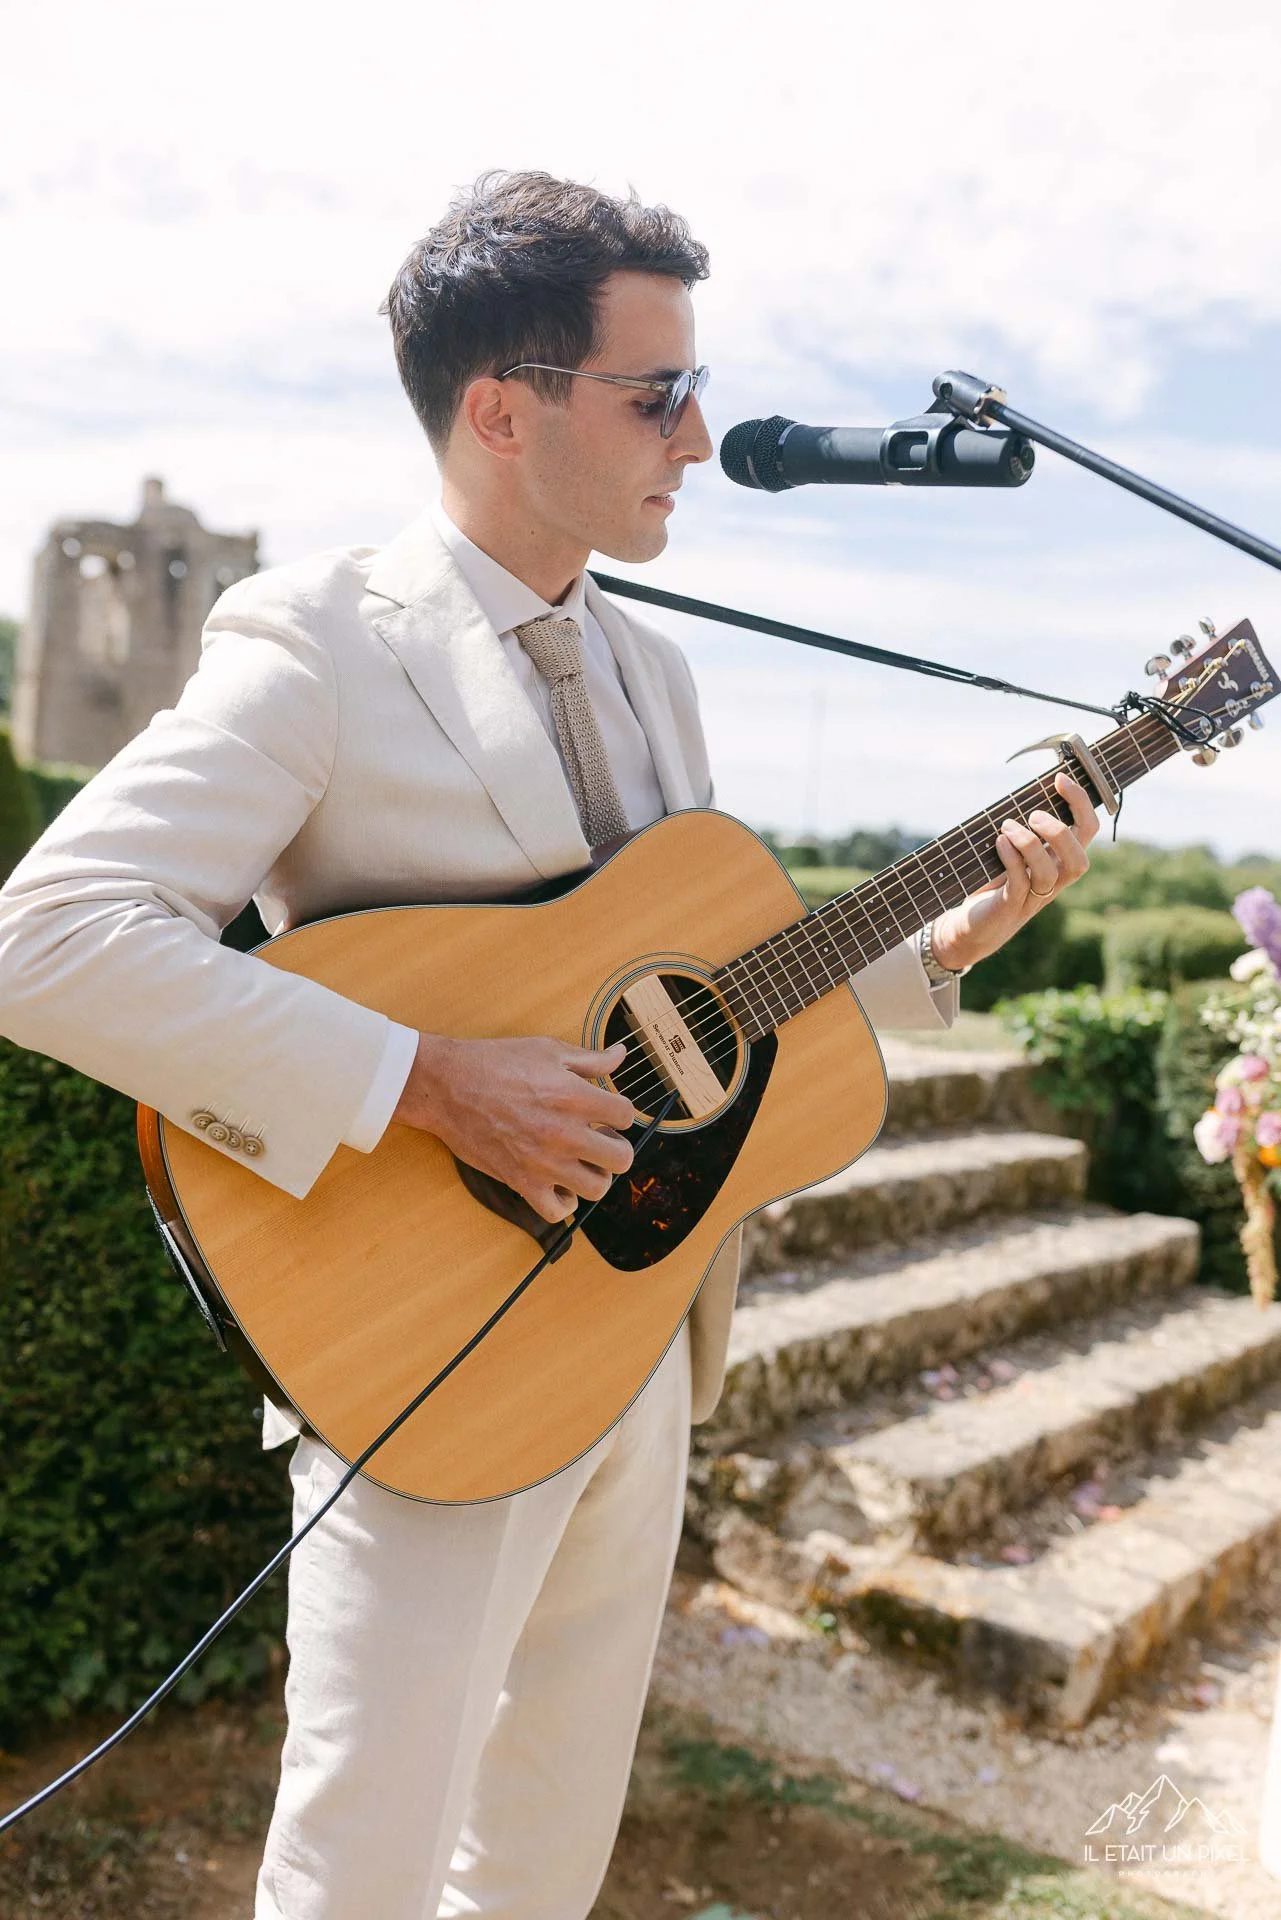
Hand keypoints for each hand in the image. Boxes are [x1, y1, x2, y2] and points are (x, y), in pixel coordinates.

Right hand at [391, 1033, 634, 1223]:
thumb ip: (590, 1060)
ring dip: (594, 1175)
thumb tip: (620, 1056)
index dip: (620, 1112)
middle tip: (599, 1138)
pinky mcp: (521, 1182)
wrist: (448, 1085)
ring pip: (597, 1188)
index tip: (606, 1112)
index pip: (627, 1116)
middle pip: (622, 1159)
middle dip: (615, 1147)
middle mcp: (565, 1133)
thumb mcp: (547, 1050)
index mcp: (575, 1097)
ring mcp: (544, 1162)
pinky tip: (558, 1184)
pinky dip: (563, 1202)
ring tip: (580, 1161)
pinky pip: (558, 1211)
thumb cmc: (495, 1063)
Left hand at [930, 770, 1099, 972]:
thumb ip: (1020, 827)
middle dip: (1060, 832)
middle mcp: (1053, 882)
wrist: (970, 925)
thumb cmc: (991, 881)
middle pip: (1079, 861)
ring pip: (1050, 874)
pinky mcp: (1010, 907)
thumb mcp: (1009, 849)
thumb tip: (1018, 794)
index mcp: (1058, 861)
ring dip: (1030, 844)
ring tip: (1007, 827)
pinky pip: (1020, 883)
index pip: (1086, 832)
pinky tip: (999, 843)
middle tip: (1033, 815)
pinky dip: (1012, 859)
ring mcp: (1033, 897)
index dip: (1080, 804)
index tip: (1060, 778)